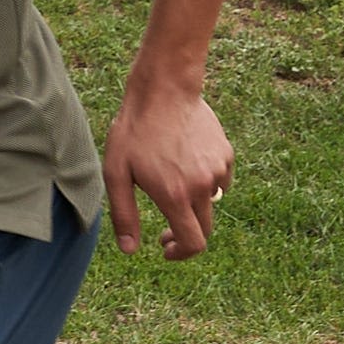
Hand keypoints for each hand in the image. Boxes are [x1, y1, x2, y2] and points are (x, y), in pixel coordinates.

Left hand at [107, 83, 234, 259]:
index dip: (181, 253)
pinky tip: (186, 163)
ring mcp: (217, 170)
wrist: (165, 90)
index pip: (193, 243)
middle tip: (166, 228)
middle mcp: (202, 187)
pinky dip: (206, 182)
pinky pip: (219, 181)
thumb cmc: (134, 131)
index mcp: (175, 196)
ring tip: (170, 181)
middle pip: (205, 229)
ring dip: (194, 204)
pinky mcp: (226, 155)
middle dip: (185, 234)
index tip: (167, 247)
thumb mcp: (117, 173)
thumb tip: (130, 250)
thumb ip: (124, 215)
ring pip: (211, 203)